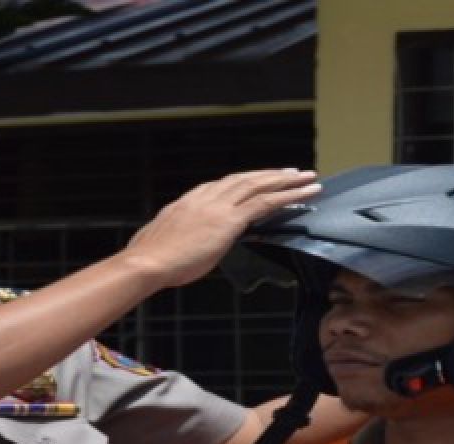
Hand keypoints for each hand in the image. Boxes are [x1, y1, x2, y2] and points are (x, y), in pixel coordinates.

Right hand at [121, 168, 320, 290]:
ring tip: (307, 178)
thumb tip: (181, 243)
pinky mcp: (229, 220)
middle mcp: (204, 197)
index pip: (223, 186)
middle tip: (292, 171)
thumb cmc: (150, 260)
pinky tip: (305, 195)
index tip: (258, 181)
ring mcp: (218, 206)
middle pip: (244, 179)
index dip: (245, 182)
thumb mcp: (162, 241)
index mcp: (188, 201)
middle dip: (270, 174)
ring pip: (259, 185)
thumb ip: (178, 237)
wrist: (146, 262)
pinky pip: (265, 203)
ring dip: (286, 180)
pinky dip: (288, 196)